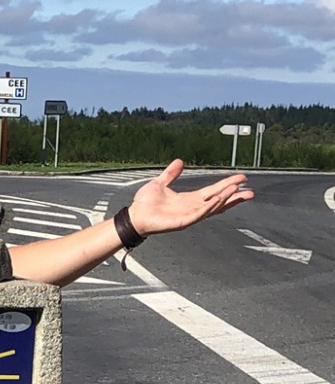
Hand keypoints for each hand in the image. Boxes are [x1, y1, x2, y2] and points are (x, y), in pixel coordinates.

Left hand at [127, 158, 253, 237]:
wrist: (133, 216)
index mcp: (189, 199)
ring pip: (211, 207)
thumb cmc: (144, 204)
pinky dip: (209, 207)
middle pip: (218, 201)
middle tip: (250, 191)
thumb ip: (171, 174)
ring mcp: (188, 216)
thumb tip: (179, 161)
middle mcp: (192, 208)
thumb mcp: (160, 183)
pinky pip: (199, 214)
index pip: (213, 191)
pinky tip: (218, 199)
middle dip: (234, 197)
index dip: (227, 185)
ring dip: (224, 199)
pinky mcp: (182, 222)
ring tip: (236, 190)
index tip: (241, 179)